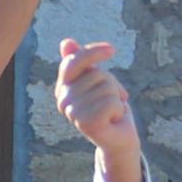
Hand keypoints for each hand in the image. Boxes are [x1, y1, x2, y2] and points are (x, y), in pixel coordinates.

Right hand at [53, 37, 142, 177]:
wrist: (118, 138)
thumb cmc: (108, 107)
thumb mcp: (96, 80)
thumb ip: (81, 62)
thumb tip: (65, 42)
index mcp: (62, 89)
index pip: (73, 61)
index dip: (93, 52)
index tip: (112, 50)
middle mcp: (63, 101)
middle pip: (96, 74)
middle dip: (111, 84)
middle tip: (110, 101)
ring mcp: (73, 114)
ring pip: (106, 88)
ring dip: (116, 98)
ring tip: (112, 112)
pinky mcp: (86, 124)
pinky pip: (111, 102)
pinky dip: (119, 109)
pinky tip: (112, 120)